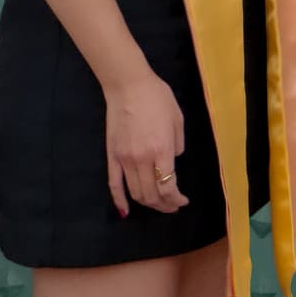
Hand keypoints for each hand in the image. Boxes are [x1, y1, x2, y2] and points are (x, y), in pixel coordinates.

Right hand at [105, 68, 188, 216]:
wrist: (129, 85)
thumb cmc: (157, 97)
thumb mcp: (177, 118)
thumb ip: (177, 144)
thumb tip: (173, 160)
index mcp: (162, 150)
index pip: (168, 187)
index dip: (176, 199)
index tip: (183, 201)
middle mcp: (143, 159)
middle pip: (152, 194)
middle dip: (164, 205)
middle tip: (172, 205)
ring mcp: (125, 159)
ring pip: (136, 193)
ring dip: (148, 203)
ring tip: (157, 204)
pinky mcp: (112, 156)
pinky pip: (114, 185)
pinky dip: (120, 201)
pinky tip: (126, 211)